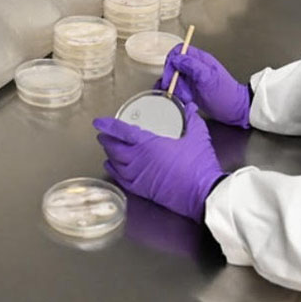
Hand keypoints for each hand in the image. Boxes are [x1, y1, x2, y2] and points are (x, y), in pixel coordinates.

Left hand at [93, 102, 225, 222]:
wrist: (201, 193)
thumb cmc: (198, 165)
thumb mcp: (198, 135)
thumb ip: (192, 118)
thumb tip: (191, 108)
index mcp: (149, 144)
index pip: (122, 132)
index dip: (108, 125)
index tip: (99, 122)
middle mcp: (139, 160)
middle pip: (114, 148)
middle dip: (106, 139)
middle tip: (103, 133)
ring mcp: (139, 176)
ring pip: (115, 164)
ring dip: (109, 154)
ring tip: (107, 148)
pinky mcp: (142, 189)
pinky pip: (121, 179)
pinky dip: (113, 171)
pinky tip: (112, 167)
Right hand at [155, 45, 250, 128]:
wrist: (235, 109)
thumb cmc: (226, 94)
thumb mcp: (208, 78)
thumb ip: (192, 66)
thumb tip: (176, 58)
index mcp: (200, 60)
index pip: (179, 51)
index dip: (171, 61)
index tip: (169, 75)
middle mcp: (195, 67)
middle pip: (174, 65)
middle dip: (172, 78)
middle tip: (173, 89)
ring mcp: (193, 78)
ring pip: (175, 78)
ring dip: (176, 88)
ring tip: (185, 96)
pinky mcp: (192, 89)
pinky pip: (179, 88)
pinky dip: (178, 94)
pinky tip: (183, 99)